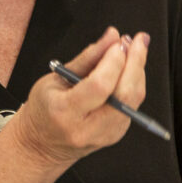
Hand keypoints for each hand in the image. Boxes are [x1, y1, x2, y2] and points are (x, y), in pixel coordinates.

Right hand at [11, 26, 149, 166]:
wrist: (42, 145)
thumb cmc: (45, 109)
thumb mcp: (55, 78)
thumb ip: (86, 58)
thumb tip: (111, 37)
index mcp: (66, 112)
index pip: (99, 86)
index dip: (113, 61)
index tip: (118, 42)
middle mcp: (88, 128)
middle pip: (124, 95)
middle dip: (136, 62)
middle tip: (136, 40)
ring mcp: (105, 135)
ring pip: (134, 100)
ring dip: (138, 70)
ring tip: (135, 48)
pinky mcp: (116, 134)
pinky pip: (132, 105)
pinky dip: (134, 82)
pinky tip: (130, 68)